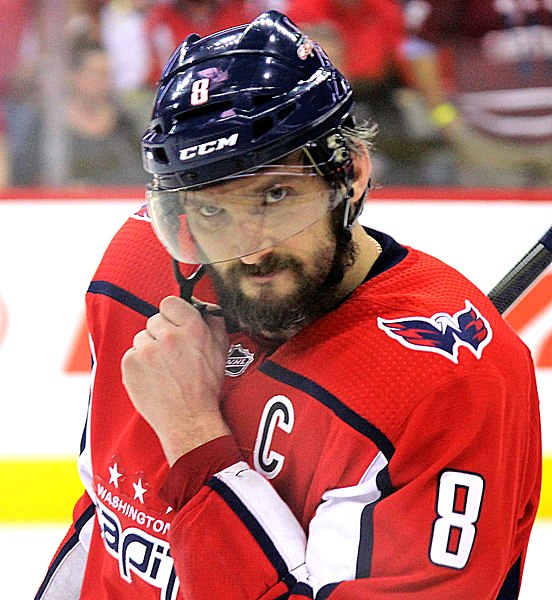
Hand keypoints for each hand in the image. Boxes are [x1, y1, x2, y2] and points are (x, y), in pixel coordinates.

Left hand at [121, 295, 230, 465]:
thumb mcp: (220, 350)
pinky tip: (153, 377)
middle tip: (172, 354)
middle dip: (162, 334)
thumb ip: (213, 322)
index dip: (172, 314)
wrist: (188, 419)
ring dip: (149, 349)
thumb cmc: (205, 388)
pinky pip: (131, 355)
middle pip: (154, 320)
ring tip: (163, 369)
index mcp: (193, 329)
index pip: (170, 302)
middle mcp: (169, 336)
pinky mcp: (130, 364)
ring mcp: (147, 350)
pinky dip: (138, 364)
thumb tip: (203, 306)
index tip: (174, 325)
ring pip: (142, 337)